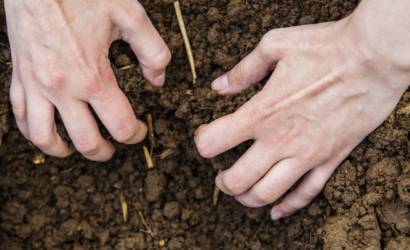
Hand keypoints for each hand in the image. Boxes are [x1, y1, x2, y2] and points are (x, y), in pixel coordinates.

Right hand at [6, 0, 170, 160]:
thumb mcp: (130, 15)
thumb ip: (153, 51)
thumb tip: (158, 80)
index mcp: (93, 77)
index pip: (120, 125)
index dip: (135, 134)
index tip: (140, 131)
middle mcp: (63, 89)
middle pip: (86, 141)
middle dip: (104, 151)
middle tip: (114, 149)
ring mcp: (36, 85)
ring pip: (45, 137)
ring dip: (64, 150)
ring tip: (77, 150)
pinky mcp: (20, 77)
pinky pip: (20, 116)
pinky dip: (33, 131)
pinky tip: (46, 132)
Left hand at [195, 0, 409, 218]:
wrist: (375, 58)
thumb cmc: (325, 47)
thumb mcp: (275, 45)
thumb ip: (244, 70)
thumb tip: (219, 86)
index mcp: (261, 113)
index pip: (213, 142)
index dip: (202, 141)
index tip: (206, 136)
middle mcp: (280, 140)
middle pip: (237, 180)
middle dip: (223, 183)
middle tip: (221, 177)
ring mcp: (307, 154)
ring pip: (268, 194)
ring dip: (247, 199)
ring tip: (241, 192)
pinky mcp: (331, 159)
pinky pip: (307, 194)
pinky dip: (288, 207)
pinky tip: (276, 211)